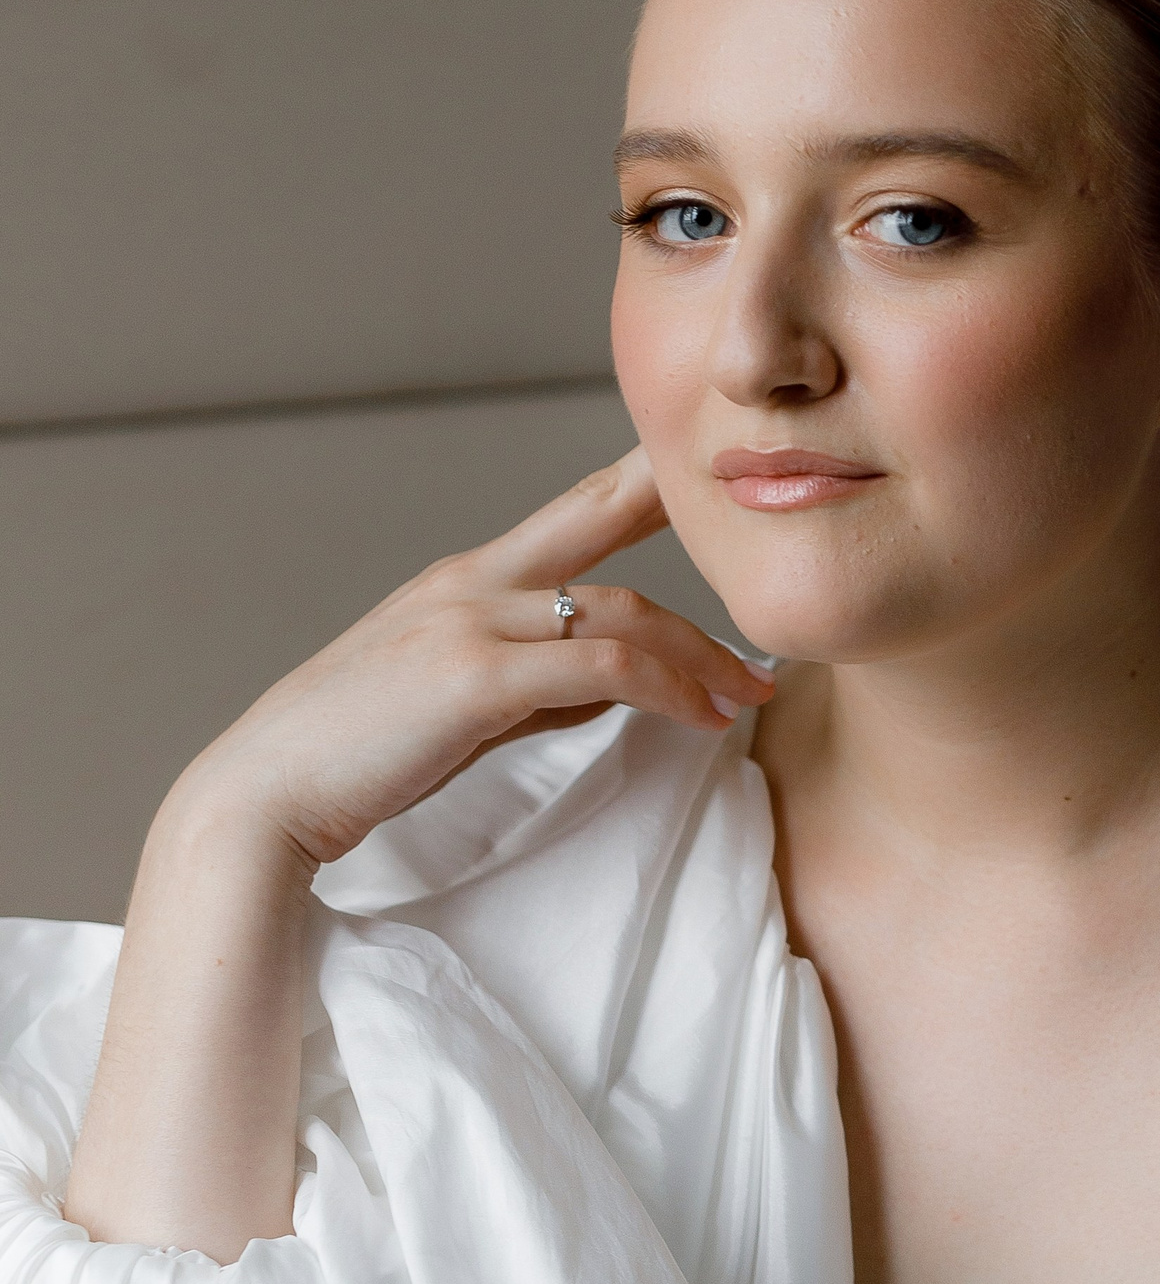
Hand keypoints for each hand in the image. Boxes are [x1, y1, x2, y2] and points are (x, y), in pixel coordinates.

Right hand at [167, 446, 772, 871]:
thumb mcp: (454, 708)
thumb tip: (609, 688)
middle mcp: (468, 582)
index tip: (713, 491)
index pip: (571, 513)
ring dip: (700, 654)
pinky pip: (602, 668)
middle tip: (770, 583)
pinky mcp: (474, 678)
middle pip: (606, 526)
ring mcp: (469, 623)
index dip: (642, 486)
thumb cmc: (355, 759)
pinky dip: (666, 690)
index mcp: (461, 582)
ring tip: (751, 694)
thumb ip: (532, 686)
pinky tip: (702, 719)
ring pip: (621, 611)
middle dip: (696, 544)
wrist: (264, 797)